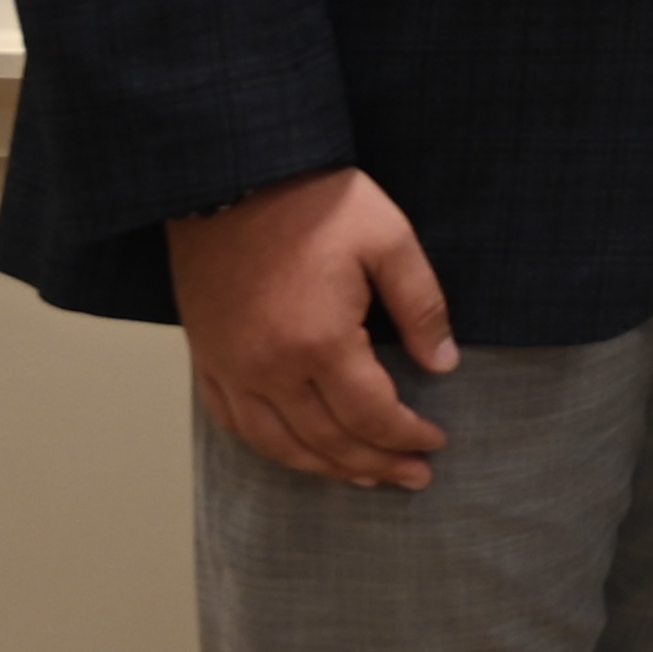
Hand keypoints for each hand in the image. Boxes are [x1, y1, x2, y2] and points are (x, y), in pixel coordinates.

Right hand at [170, 169, 457, 488]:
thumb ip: (421, 306)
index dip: (406, 435)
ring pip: (278, 445)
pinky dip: (272, 448)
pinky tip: (298, 452)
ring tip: (364, 476)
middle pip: (326, 441)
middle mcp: (268, 369)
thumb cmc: (315, 203)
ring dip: (324, 468)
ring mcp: (231, 367)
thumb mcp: (389, 240)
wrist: (233, 175)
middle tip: (413, 476)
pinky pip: (236, 423)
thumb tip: (444, 364)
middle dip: (375, 463)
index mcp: (318, 343)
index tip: (436, 443)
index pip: (370, 415)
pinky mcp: (208, 358)